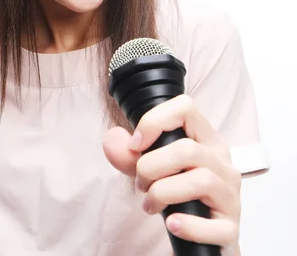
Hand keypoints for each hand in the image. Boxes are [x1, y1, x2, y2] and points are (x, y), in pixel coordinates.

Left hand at [103, 94, 241, 254]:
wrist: (200, 233)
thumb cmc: (176, 195)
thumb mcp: (149, 169)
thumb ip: (127, 154)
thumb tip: (112, 139)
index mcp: (204, 140)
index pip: (186, 108)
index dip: (154, 121)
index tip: (135, 145)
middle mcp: (222, 163)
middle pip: (188, 149)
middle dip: (151, 167)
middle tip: (140, 184)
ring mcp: (231, 196)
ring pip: (201, 180)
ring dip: (163, 193)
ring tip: (150, 204)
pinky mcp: (231, 229)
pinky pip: (216, 227)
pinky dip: (189, 226)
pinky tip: (173, 224)